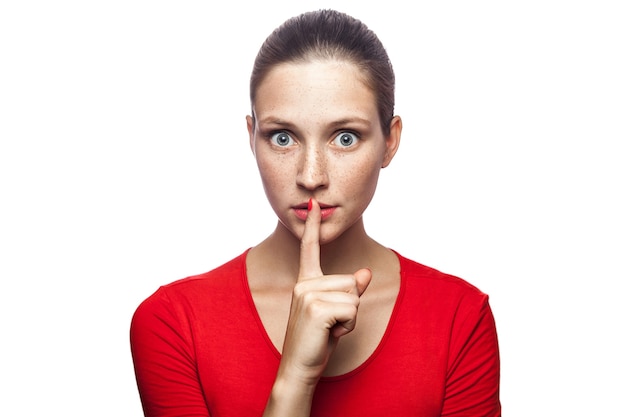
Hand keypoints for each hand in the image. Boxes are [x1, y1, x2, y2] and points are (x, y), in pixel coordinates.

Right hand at [279, 198, 371, 382]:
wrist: (298, 368)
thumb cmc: (316, 341)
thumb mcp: (335, 313)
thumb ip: (350, 292)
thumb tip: (365, 273)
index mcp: (305, 282)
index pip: (309, 249)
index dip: (313, 227)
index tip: (314, 204)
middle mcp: (304, 284)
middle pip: (351, 282)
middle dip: (350, 306)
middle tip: (330, 324)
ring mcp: (308, 295)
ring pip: (354, 296)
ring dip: (350, 317)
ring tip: (329, 329)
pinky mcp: (317, 308)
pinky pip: (352, 310)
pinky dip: (348, 326)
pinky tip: (330, 334)